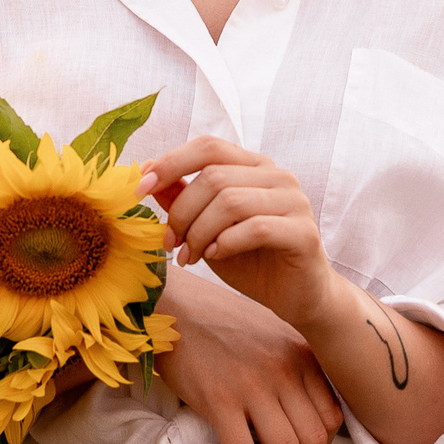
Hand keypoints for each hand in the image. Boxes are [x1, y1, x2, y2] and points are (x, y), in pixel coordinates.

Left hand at [138, 137, 342, 334]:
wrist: (296, 296)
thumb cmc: (251, 259)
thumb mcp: (206, 227)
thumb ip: (183, 198)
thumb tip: (146, 173)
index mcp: (253, 166)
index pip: (208, 147)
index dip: (171, 163)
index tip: (140, 189)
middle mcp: (277, 176)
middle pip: (214, 177)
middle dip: (182, 212)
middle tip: (171, 243)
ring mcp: (294, 202)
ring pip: (231, 202)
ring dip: (199, 232)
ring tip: (190, 256)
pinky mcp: (303, 232)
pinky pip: (256, 228)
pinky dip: (226, 243)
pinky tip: (216, 256)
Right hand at [147, 267, 343, 443]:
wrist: (175, 308)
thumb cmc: (221, 323)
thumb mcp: (273, 336)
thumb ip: (294, 369)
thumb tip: (303, 416)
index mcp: (301, 357)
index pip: (331, 417)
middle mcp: (284, 372)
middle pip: (313, 440)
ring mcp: (253, 386)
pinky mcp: (219, 400)